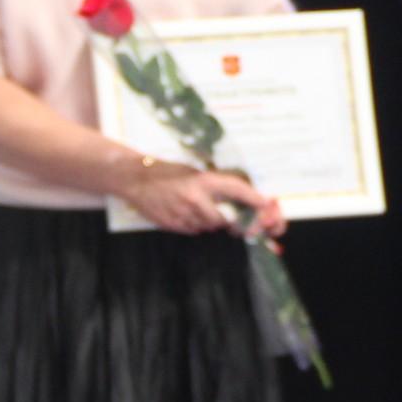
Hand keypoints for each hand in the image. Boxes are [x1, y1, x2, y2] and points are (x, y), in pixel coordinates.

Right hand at [115, 158, 285, 237]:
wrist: (136, 179)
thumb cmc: (168, 171)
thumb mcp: (195, 171)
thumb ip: (214, 184)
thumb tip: (238, 195)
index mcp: (203, 181)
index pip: (236, 189)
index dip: (253, 198)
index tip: (265, 203)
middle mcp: (195, 199)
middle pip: (224, 217)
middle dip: (228, 216)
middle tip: (223, 209)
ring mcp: (183, 214)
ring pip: (209, 226)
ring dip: (209, 220)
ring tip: (196, 205)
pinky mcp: (173, 225)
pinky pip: (193, 230)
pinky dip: (194, 224)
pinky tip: (184, 211)